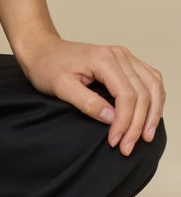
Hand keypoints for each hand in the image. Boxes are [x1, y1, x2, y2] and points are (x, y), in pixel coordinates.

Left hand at [16, 33, 165, 154]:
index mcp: (103, 59)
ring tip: (146, 136)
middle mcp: (119, 54)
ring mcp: (124, 56)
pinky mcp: (126, 61)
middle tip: (128, 147)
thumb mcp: (60, 86)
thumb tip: (111, 118)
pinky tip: (150, 116)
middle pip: (143, 93)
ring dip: (153, 112)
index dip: (124, 122)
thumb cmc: (47, 65)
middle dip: (138, 124)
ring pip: (153, 85)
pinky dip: (155, 99)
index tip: (115, 142)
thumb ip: (86, 102)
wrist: (42, 49)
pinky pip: (150, 79)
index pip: (126, 95)